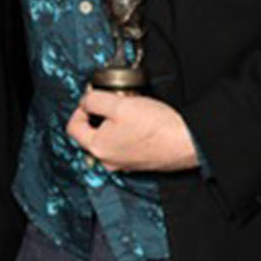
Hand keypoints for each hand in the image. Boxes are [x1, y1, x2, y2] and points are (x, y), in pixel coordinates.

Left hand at [66, 89, 198, 172]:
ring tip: (130, 110)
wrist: (186, 142)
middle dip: (99, 114)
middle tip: (114, 102)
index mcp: (97, 147)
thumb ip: (95, 100)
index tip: (92, 97)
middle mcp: (107, 160)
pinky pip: (123, 144)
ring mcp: (123, 163)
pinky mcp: (137, 162)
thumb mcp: (119, 104)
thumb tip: (85, 100)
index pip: (73, 126)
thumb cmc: (156, 127)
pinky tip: (141, 122)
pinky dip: (127, 132)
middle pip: (90, 133)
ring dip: (114, 123)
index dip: (80, 107)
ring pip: (108, 138)